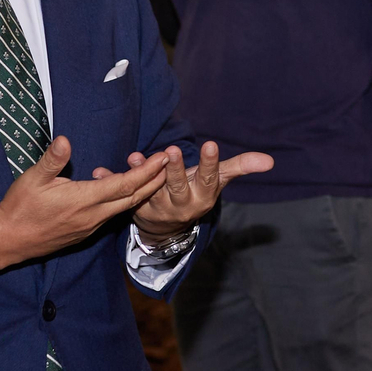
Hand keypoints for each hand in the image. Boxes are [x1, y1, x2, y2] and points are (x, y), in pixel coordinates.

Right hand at [0, 136, 169, 269]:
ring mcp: (90, 226)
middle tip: (170, 164)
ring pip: (124, 208)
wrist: (8, 240)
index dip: (147, 171)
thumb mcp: (32, 179)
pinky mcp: (84, 232)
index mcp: (84, 200)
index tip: (163, 157)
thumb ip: (52, 160)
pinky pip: (112, 215)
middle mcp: (93, 216)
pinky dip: (126, 202)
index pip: (125, 184)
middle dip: (154, 181)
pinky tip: (127, 194)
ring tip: (156, 178)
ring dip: (142, 192)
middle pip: (132, 197)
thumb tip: (65, 140)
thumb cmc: (19, 207)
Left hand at [96, 140, 272, 243]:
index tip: (211, 145)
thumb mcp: (217, 180)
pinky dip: (111, 180)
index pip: (209, 178)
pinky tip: (101, 170)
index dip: (210, 163)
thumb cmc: (196, 191)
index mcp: (202, 196)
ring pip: (148, 189)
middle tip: (171, 150)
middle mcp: (180, 204)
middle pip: (177, 186)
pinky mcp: (134, 207)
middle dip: (174, 169)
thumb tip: (270, 161)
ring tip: (135, 157)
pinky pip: (122, 193)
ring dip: (141, 173)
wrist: (167, 225)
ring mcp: (156, 207)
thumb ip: (240, 167)